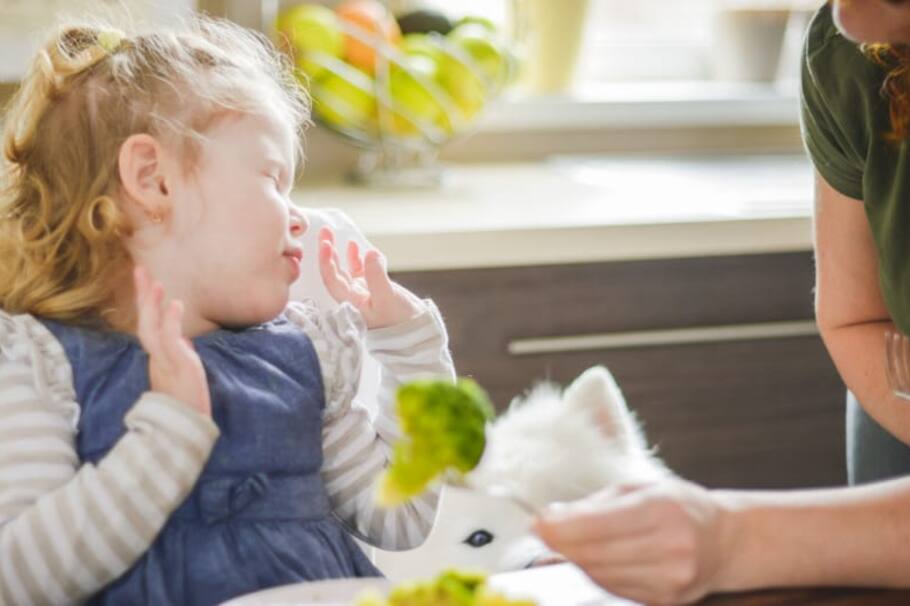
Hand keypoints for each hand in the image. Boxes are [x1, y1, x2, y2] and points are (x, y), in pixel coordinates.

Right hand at [134, 266, 210, 416]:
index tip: (148, 282)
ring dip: (152, 305)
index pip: (150, 325)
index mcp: (159, 358)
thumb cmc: (188, 403)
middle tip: (140, 269)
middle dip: (142, 296)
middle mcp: (158, 358)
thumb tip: (183, 340)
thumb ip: (180, 355)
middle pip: (144, 322)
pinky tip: (175, 304)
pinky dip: (171, 321)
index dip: (147, 304)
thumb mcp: (184, 373)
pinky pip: (170, 341)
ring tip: (154, 282)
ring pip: (151, 329)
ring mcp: (166, 363)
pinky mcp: (178, 368)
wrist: (187, 430)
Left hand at [318, 226, 423, 328]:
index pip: (332, 280)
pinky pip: (361, 270)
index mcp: (350, 302)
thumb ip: (377, 276)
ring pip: (345, 269)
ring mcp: (362, 291)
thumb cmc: (399, 321)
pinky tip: (355, 246)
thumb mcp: (388, 298)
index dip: (326, 262)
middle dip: (328, 252)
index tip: (325, 244)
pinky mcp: (373, 288)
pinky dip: (357, 258)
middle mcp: (352, 296)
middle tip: (324, 232)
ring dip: (339, 252)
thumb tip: (369, 252)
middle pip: (334, 272)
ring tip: (332, 234)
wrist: (414, 332)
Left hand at [533, 479, 732, 604]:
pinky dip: (596, 574)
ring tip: (569, 543)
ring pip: (600, 575)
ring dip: (576, 560)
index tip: (537, 523)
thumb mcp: (638, 489)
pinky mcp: (665, 600)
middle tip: (543, 532)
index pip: (598, 525)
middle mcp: (670, 546)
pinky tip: (594, 558)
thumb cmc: (676, 505)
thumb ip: (595, 504)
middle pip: (595, 554)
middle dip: (561, 544)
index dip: (561, 527)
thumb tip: (551, 517)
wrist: (723, 540)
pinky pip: (614, 589)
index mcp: (661, 509)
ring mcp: (670, 578)